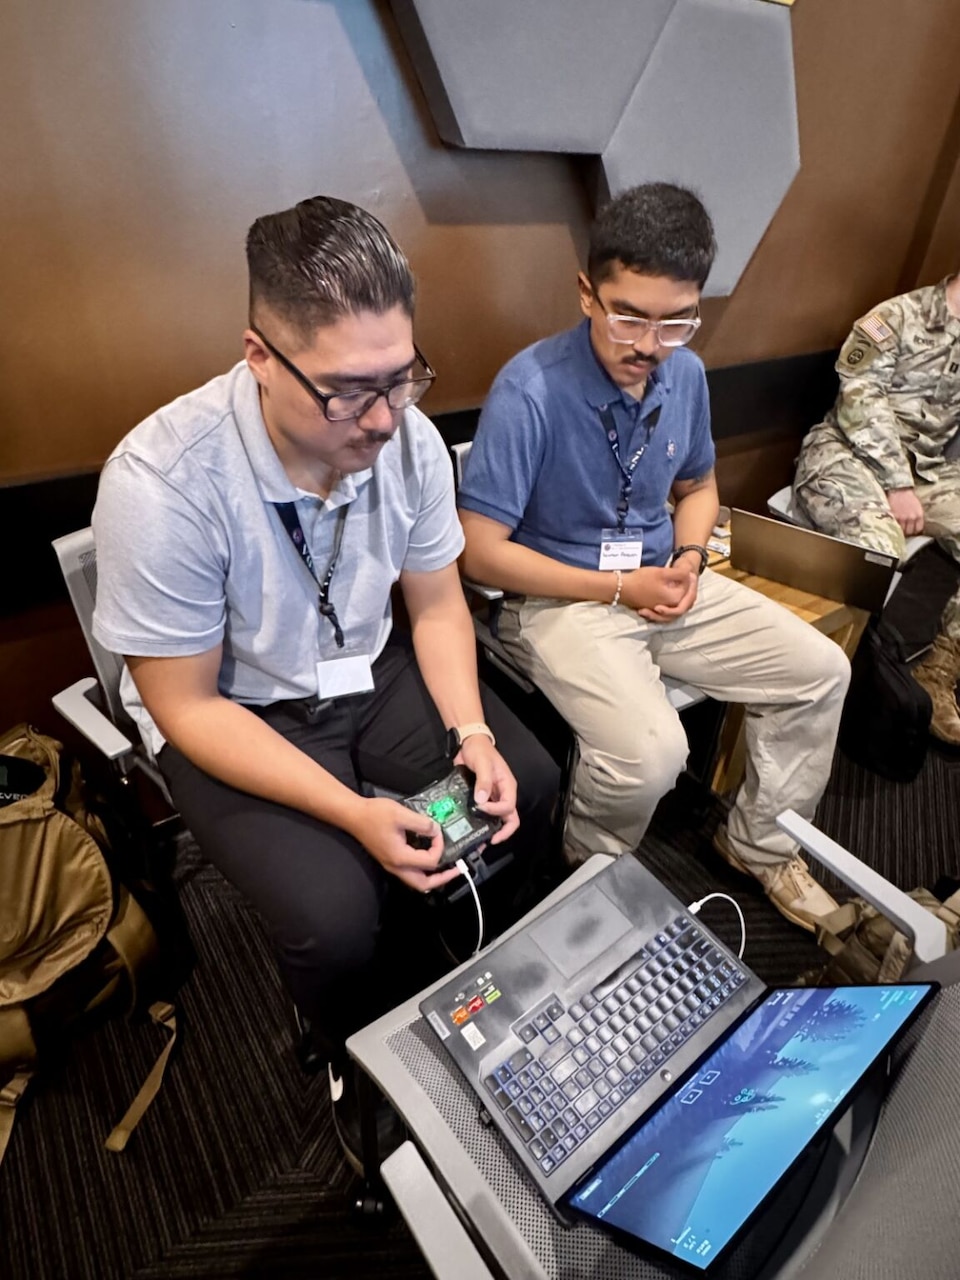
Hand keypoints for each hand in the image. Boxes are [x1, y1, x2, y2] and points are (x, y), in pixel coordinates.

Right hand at [347, 796, 461, 892]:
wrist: (353, 815)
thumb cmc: (374, 814)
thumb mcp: (401, 814)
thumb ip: (422, 823)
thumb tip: (436, 830)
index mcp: (400, 857)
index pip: (430, 861)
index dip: (439, 846)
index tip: (438, 831)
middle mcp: (396, 867)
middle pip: (423, 884)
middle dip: (442, 878)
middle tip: (457, 869)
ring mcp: (392, 865)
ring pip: (416, 880)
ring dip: (433, 876)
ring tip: (446, 867)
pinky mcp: (390, 860)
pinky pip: (410, 872)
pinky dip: (423, 869)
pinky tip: (428, 857)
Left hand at [456, 734, 519, 843]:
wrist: (468, 744)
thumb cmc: (480, 750)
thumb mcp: (482, 763)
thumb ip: (483, 781)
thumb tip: (481, 800)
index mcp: (507, 786)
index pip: (508, 806)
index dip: (495, 810)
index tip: (481, 807)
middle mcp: (501, 794)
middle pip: (509, 819)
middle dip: (501, 832)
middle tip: (489, 840)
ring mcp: (492, 798)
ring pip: (497, 820)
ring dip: (489, 831)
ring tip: (478, 841)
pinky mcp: (480, 799)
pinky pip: (483, 815)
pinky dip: (478, 823)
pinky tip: (469, 829)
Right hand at [619, 565, 695, 614]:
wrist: (622, 589)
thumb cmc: (641, 580)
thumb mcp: (662, 573)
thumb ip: (679, 573)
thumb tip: (689, 573)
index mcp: (675, 598)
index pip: (689, 589)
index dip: (690, 578)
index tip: (687, 569)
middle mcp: (671, 607)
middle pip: (687, 599)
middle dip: (688, 587)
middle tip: (687, 575)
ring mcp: (663, 610)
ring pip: (679, 603)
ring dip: (682, 594)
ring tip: (682, 582)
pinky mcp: (657, 610)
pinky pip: (671, 607)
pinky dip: (675, 597)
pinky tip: (673, 590)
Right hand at [886, 487, 924, 536]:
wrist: (899, 490)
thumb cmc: (908, 497)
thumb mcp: (917, 507)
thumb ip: (916, 516)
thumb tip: (914, 525)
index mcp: (919, 515)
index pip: (918, 529)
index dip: (914, 530)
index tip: (910, 530)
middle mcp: (912, 518)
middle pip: (909, 531)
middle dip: (906, 531)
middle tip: (903, 530)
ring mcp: (902, 518)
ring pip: (901, 531)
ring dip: (899, 530)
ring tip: (897, 527)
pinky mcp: (894, 517)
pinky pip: (894, 526)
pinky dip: (893, 526)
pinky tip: (892, 524)